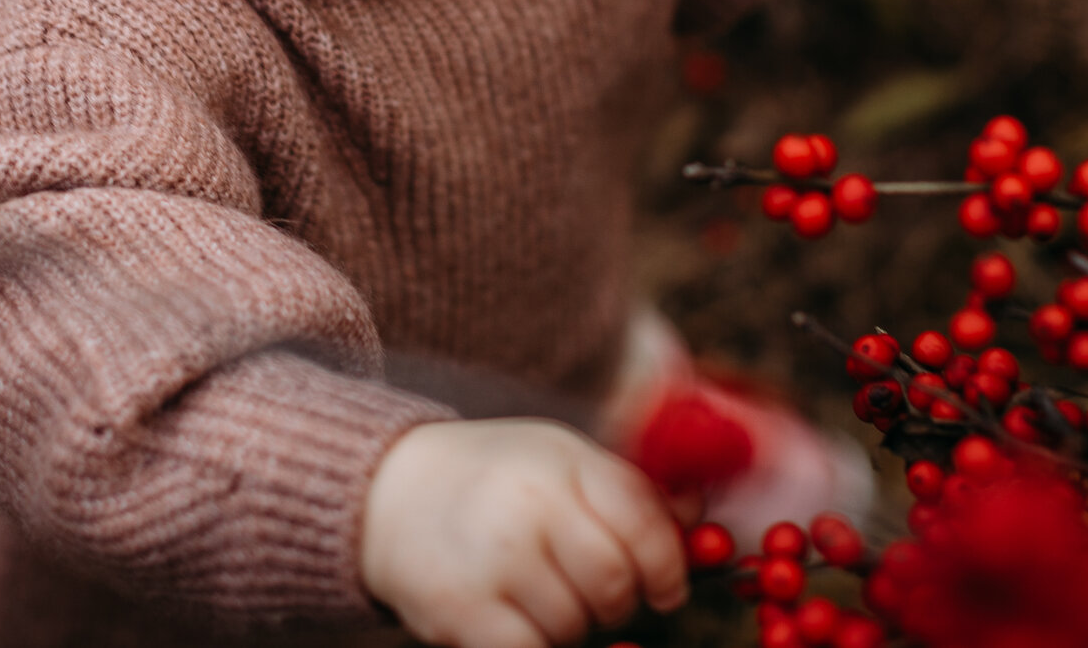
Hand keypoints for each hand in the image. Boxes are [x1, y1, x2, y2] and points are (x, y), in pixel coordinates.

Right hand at [360, 418, 690, 647]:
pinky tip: (515, 621)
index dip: (667, 566)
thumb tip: (700, 524)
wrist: (387, 492)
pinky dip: (534, 644)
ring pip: (575, 626)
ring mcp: (495, 562)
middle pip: (615, 583)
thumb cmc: (494, 479)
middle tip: (590, 593)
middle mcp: (531, 507)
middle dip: (616, 601)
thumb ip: (628, 489)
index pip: (644, 523)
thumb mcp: (559, 458)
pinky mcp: (462, 612)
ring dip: (568, 624)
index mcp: (562, 462)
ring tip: (534, 592)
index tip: (665, 587)